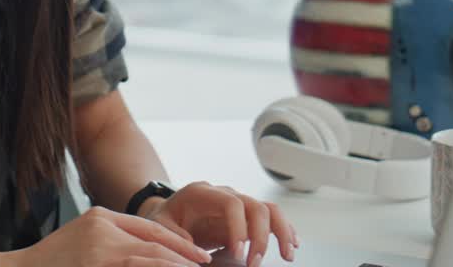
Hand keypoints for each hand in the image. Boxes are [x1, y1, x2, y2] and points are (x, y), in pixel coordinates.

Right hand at [10, 205, 212, 266]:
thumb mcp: (84, 239)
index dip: (178, 243)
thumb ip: (112, 241)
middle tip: (206, 266)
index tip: (199, 256)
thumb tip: (148, 254)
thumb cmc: (52, 262)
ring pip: (149, 258)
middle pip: (155, 242)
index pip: (150, 228)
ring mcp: (98, 248)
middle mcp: (102, 227)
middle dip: (184, 257)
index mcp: (101, 216)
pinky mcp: (95, 263)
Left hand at [138, 182, 298, 266]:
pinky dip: (283, 230)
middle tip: (254, 263)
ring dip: (280, 231)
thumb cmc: (165, 219)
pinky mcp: (245, 216)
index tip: (238, 253)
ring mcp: (237, 203)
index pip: (231, 203)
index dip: (238, 228)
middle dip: (260, 236)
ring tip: (287, 255)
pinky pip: (270, 217)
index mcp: (202, 193)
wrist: (169, 212)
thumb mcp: (161, 227)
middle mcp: (224, 194)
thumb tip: (198, 255)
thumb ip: (176, 238)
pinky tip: (291, 245)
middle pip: (254, 205)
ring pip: (268, 209)